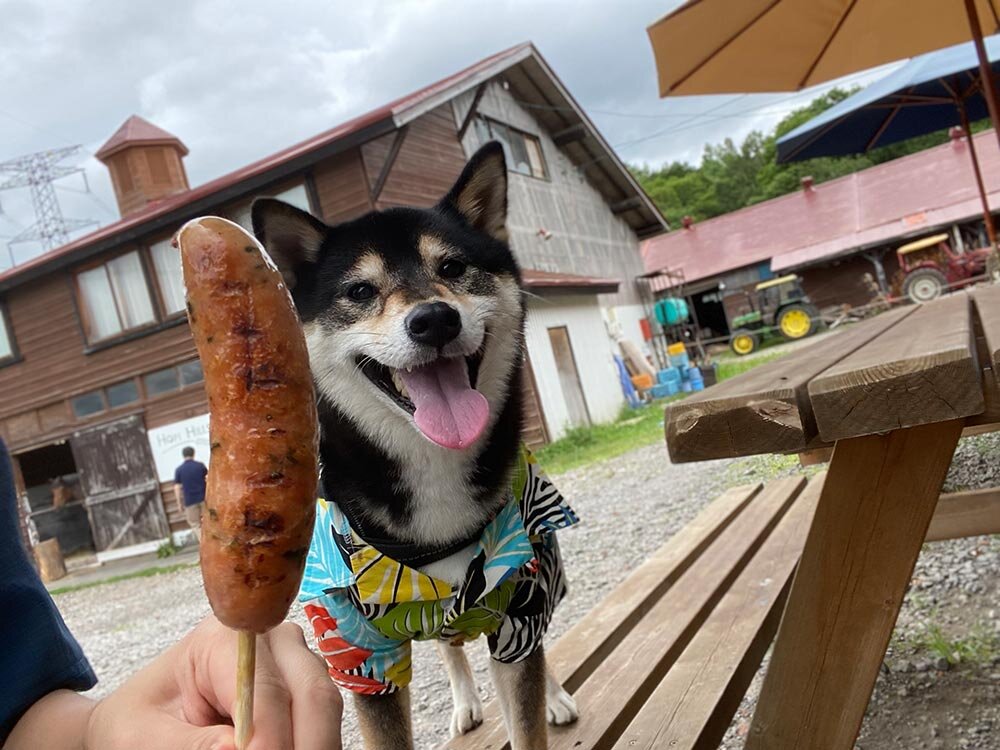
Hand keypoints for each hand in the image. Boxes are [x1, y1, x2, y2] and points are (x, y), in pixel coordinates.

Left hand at [6, 617, 342, 749]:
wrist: (145, 716)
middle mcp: (272, 641)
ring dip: (311, 745)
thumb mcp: (142, 738)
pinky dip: (309, 744)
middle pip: (312, 695)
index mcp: (223, 638)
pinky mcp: (304, 687)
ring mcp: (295, 662)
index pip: (266, 691)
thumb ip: (188, 744)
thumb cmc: (138, 720)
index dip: (270, 742)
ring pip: (325, 710)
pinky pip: (322, 723)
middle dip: (305, 746)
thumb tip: (238, 749)